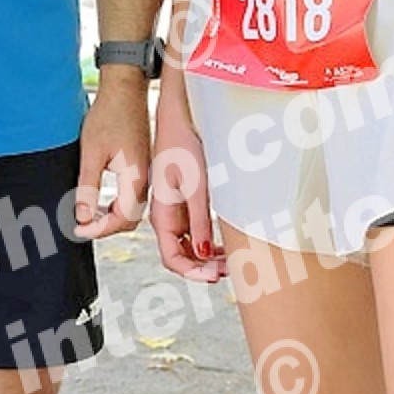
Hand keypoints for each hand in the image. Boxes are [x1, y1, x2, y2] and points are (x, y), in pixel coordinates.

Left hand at [74, 72, 149, 238]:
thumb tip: (83, 217)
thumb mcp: (91, 153)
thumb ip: (87, 188)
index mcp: (135, 177)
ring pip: (133, 209)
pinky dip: (117, 206)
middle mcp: (146, 179)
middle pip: (130, 219)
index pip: (122, 219)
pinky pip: (133, 196)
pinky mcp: (142, 167)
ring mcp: (146, 173)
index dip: (99, 229)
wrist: (125, 90)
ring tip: (88, 216)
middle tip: (81, 226)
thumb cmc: (109, 115)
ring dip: (111, 217)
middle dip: (106, 227)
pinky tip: (101, 203)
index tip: (79, 229)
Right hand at [150, 76, 226, 280]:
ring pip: (190, 246)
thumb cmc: (184, 145)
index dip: (194, 272)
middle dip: (204, 268)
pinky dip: (210, 242)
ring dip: (209, 257)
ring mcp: (175, 210)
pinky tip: (227, 244)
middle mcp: (165, 217)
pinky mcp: (185, 202)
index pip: (173, 258)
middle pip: (181, 256)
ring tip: (232, 261)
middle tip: (230, 271)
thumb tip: (205, 254)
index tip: (216, 277)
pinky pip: (195, 231)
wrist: (180, 116)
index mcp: (161, 215)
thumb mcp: (197, 185)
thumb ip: (200, 221)